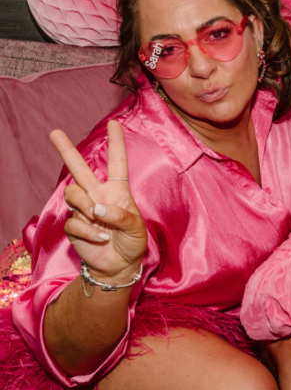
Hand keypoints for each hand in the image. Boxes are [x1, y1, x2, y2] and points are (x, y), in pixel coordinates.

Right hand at [50, 121, 146, 281]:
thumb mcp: (136, 228)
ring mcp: (84, 209)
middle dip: (66, 150)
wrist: (119, 265)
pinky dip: (89, 231)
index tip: (115, 123)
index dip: (116, 144)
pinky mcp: (74, 225)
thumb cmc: (132, 243)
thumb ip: (120, 215)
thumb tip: (97, 208)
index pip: (116, 163)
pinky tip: (100, 238)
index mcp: (117, 191)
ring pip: (73, 193)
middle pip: (79, 169)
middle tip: (54, 132)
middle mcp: (98, 196)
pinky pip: (75, 221)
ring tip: (98, 219)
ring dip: (85, 205)